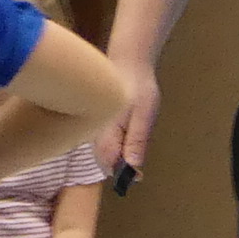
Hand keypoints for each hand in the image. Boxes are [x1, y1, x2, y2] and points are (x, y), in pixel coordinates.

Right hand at [102, 57, 158, 181]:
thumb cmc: (137, 86)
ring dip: (120, 156)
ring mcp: (93, 130)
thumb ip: (137, 140)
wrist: (127, 62)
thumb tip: (134, 166)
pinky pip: (104, 145)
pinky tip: (127, 132)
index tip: (140, 175)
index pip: (110, 166)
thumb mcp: (144, 113)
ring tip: (134, 136)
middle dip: (122, 166)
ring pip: (104, 155)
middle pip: (105, 163)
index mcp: (105, 133)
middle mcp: (94, 135)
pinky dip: (116, 147)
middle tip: (140, 154)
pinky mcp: (96, 126)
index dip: (125, 174)